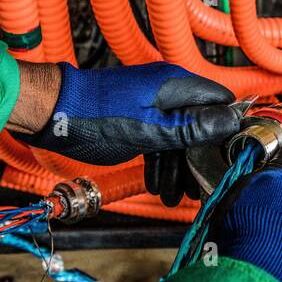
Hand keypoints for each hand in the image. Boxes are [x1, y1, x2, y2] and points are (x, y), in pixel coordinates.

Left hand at [15, 62, 240, 202]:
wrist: (51, 113)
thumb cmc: (94, 115)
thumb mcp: (149, 129)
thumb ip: (191, 126)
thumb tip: (231, 121)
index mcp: (176, 85)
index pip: (220, 103)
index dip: (229, 130)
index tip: (229, 158)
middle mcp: (168, 91)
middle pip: (200, 126)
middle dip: (200, 159)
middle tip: (200, 188)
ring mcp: (151, 104)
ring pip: (178, 137)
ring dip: (178, 167)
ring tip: (174, 196)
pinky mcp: (136, 118)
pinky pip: (158, 140)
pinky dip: (160, 162)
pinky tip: (156, 186)